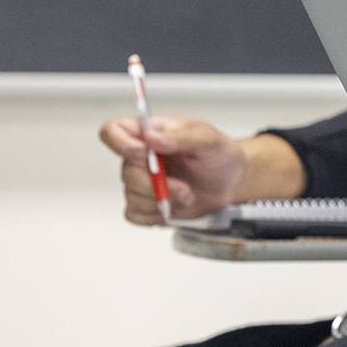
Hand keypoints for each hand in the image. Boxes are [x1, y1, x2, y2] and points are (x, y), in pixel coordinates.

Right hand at [98, 118, 302, 223]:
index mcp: (152, 133)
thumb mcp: (208, 139)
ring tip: (187, 193)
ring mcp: (142, 181)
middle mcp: (142, 157)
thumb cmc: (220, 156)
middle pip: (125, 171)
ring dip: (163, 200)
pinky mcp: (145, 205)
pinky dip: (157, 214)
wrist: (232, 183)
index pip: (114, 131)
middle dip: (155, 184)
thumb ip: (181, 137)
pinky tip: (176, 205)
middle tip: (182, 187)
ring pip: (132, 196)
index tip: (143, 153)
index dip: (120, 143)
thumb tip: (152, 138)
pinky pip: (135, 214)